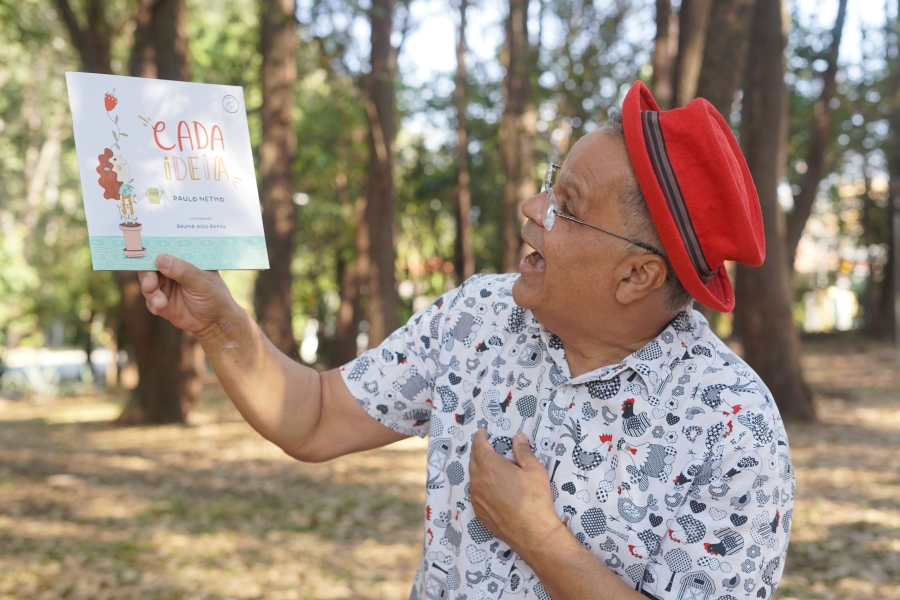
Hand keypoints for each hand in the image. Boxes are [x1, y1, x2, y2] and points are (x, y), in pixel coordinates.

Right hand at [138, 253, 235, 333]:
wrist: (215, 323)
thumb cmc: (215, 297)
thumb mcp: (202, 283)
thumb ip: (183, 271)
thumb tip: (160, 258)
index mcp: (185, 259)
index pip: (166, 248)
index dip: (153, 248)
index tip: (142, 251)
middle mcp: (172, 269)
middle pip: (150, 265)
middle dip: (147, 275)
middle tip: (150, 285)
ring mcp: (166, 285)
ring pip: (147, 282)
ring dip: (151, 292)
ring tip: (161, 303)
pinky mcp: (161, 300)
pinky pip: (149, 299)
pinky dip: (152, 303)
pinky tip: (160, 308)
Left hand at [469, 429, 563, 552]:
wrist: (533, 532)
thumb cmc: (535, 498)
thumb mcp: (534, 470)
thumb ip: (523, 451)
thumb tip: (518, 437)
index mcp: (490, 466)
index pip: (479, 445)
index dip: (480, 436)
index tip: (482, 432)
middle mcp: (478, 480)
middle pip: (474, 461)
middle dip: (481, 453)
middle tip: (493, 452)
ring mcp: (476, 497)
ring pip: (474, 478)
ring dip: (482, 472)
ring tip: (498, 474)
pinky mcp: (479, 512)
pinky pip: (477, 494)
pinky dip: (482, 487)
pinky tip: (495, 492)